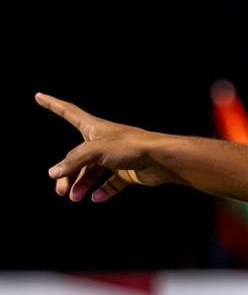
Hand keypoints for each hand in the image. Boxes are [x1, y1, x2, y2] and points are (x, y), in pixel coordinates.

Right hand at [39, 93, 184, 202]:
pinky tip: (96, 198)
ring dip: (82, 185)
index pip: (68, 111)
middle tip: (61, 191)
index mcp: (94, 128)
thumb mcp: (96, 150)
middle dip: (67, 173)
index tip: (39, 96)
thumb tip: (54, 173)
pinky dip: (103, 190)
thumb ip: (73, 161)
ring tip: (76, 198)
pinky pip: (111, 183)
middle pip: (77, 157)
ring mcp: (115, 157)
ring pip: (92, 172)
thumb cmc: (132, 146)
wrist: (162, 160)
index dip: (53, 104)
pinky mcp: (127, 172)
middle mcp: (103, 141)